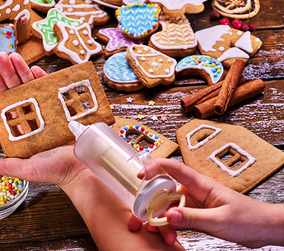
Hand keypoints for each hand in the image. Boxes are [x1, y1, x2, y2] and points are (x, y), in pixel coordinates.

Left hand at [0, 52, 86, 187]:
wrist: (81, 170)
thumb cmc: (54, 171)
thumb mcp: (26, 169)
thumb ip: (4, 166)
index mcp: (21, 129)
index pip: (6, 104)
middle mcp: (33, 118)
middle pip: (18, 92)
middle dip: (9, 73)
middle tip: (2, 56)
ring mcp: (48, 112)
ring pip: (33, 88)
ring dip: (24, 71)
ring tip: (14, 56)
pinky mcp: (63, 110)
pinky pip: (53, 91)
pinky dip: (45, 79)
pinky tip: (36, 69)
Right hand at [129, 158, 283, 247]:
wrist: (263, 228)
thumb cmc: (248, 218)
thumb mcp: (218, 220)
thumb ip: (192, 218)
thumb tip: (167, 215)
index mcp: (199, 184)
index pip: (172, 167)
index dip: (154, 167)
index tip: (141, 176)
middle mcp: (193, 191)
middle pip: (164, 191)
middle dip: (151, 204)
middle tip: (142, 218)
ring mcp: (193, 203)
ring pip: (168, 207)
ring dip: (161, 220)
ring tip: (164, 235)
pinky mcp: (195, 215)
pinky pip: (176, 218)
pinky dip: (170, 227)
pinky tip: (171, 236)